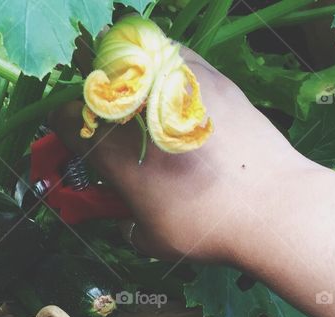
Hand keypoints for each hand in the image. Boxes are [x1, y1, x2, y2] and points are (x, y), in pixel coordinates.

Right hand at [49, 48, 320, 266]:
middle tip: (97, 106)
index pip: (66, 120)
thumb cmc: (209, 229)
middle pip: (95, 80)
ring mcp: (179, 89)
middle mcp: (142, 114)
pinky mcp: (213, 79)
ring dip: (126, 68)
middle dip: (89, 89)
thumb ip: (130, 230)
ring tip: (133, 87)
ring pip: (135, 56)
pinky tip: (171, 83)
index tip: (65, 128)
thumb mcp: (156, 242)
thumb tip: (127, 226)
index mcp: (118, 155)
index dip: (60, 122)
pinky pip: (176, 56)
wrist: (274, 207)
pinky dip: (165, 64)